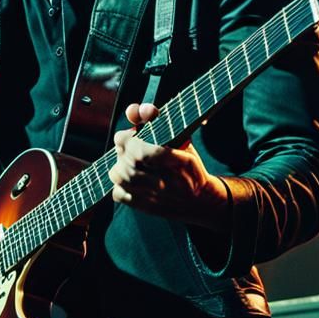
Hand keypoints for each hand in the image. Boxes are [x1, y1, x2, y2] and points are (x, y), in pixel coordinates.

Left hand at [108, 102, 229, 228]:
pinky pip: (118, 194)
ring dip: (120, 165)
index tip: (130, 134)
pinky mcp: (144, 207)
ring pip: (119, 177)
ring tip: (129, 162)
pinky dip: (119, 185)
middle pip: (126, 161)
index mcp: (176, 161)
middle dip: (123, 149)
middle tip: (130, 146)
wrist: (200, 201)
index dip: (127, 139)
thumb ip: (157, 121)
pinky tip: (131, 180)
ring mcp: (153, 196)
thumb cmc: (188, 166)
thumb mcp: (181, 139)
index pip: (138, 150)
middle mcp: (165, 181)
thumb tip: (137, 110)